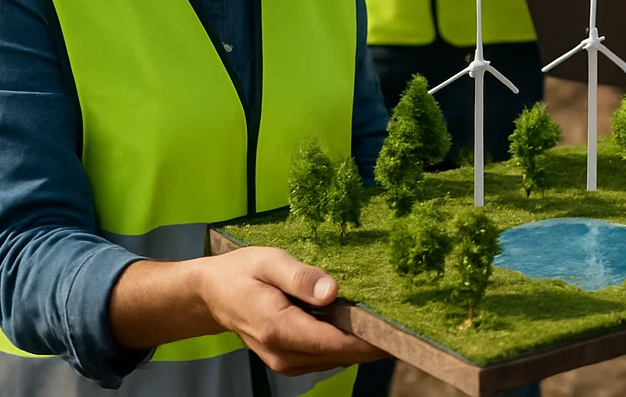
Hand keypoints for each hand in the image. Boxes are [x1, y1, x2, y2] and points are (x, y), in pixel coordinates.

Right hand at [198, 247, 384, 374]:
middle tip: (412, 320)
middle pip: (342, 354)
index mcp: (280, 329)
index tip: (402, 329)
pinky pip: (328, 356)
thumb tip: (332, 291)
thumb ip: (300, 277)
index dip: (370, 339)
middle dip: (375, 341)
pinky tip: (367, 325)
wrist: (212, 295)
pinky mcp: (291, 360)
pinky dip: (349, 344)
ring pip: (338, 358)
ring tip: (396, 320)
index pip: (336, 342)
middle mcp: (285, 354)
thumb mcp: (269, 262)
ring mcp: (288, 362)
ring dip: (365, 344)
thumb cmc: (242, 273)